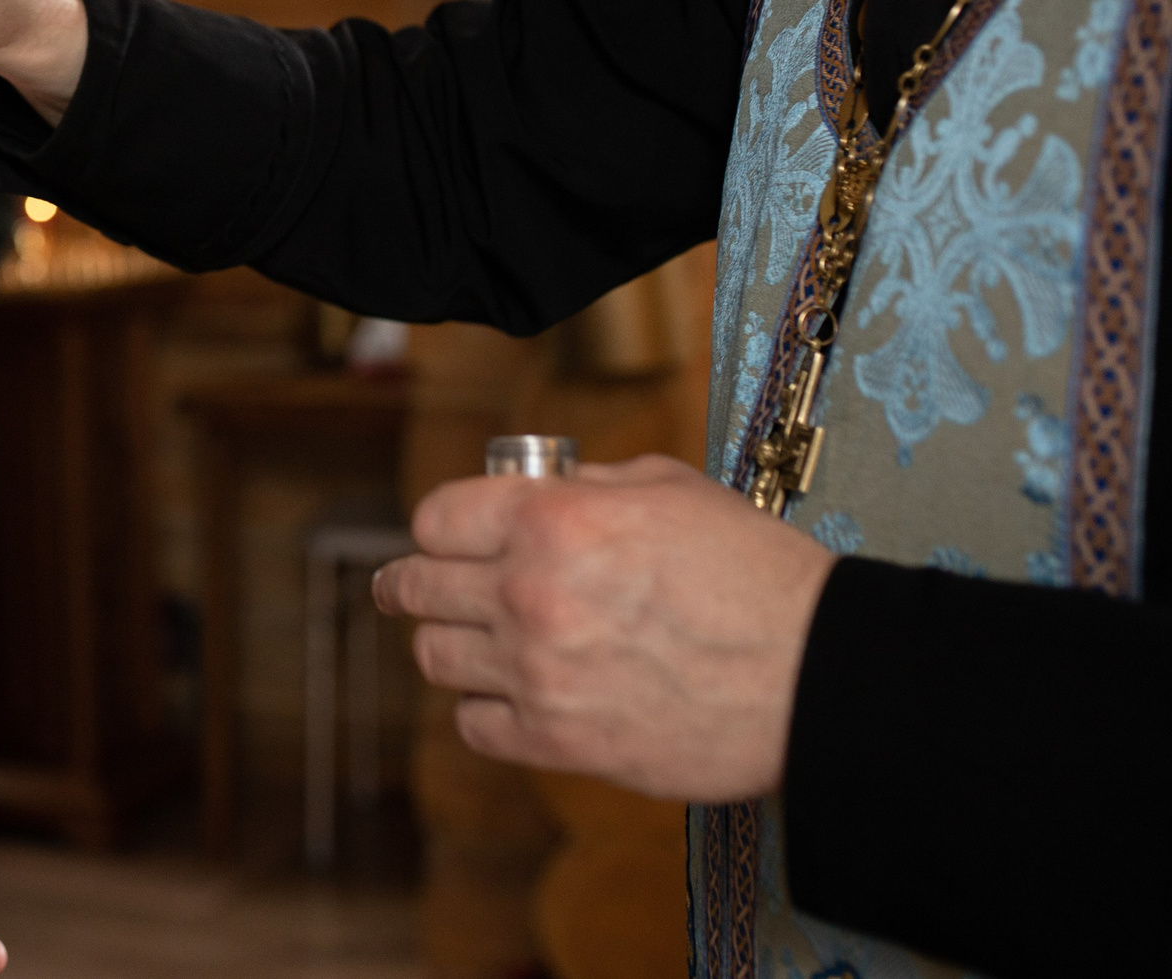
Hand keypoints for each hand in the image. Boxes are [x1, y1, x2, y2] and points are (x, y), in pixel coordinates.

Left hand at [372, 455, 835, 802]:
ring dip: (450, 646)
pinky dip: (485, 711)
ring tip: (467, 642)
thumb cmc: (756, 575)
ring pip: (435, 657)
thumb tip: (528, 486)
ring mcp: (537, 671)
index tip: (444, 538)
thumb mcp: (667, 487)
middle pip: (418, 587)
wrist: (818, 675)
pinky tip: (508, 697)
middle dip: (413, 584)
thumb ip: (581, 483)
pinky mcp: (558, 741)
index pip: (435, 519)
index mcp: (552, 518)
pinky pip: (475, 725)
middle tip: (406, 589)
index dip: (442, 526)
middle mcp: (530, 592)